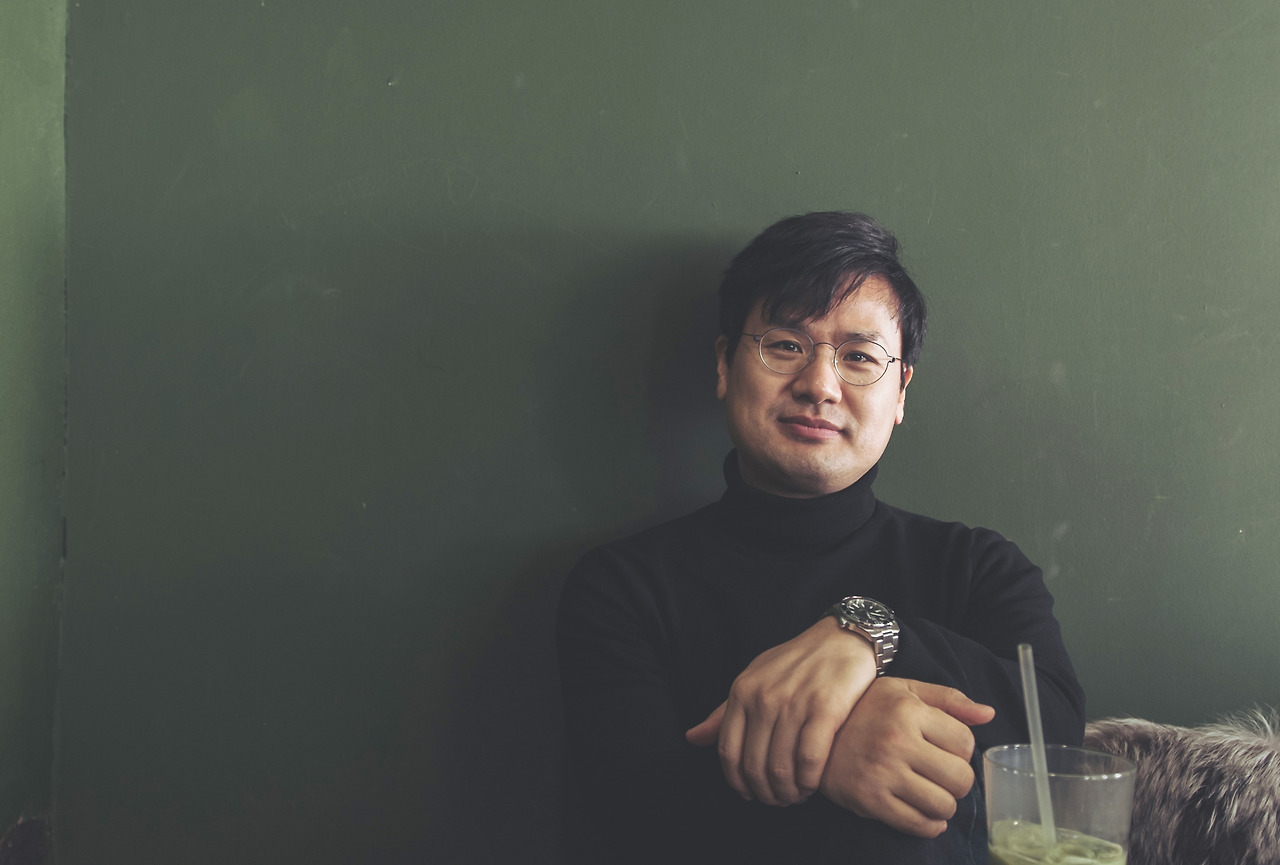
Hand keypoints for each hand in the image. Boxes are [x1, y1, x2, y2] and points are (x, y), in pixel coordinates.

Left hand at [685, 617, 876, 805]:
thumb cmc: (796, 662)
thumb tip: (691, 739)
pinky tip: (812, 785)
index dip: (737, 782)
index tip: (750, 795)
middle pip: (754, 766)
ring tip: (796, 796)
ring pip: (781, 768)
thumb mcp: (754, 679)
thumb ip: (724, 713)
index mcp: (742, 691)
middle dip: (765, 794)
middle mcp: (764, 698)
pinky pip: (810, 759)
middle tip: (778, 801)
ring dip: (788, 793)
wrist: (842, 637)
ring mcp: (794, 703)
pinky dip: (809, 781)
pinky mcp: (825, 709)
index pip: (728, 752)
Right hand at [819, 677, 994, 837]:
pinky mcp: (870, 800)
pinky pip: (918, 825)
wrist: (814, 736)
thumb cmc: (865, 710)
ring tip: (932, 793)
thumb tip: (988, 714)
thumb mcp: (903, 691)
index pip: (965, 742)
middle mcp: (896, 741)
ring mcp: (883, 773)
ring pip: (943, 805)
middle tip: (943, 777)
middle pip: (960, 778)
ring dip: (944, 804)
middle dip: (958, 781)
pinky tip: (923, 813)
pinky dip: (929, 826)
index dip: (961, 750)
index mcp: (908, 711)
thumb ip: (948, 699)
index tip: (945, 750)